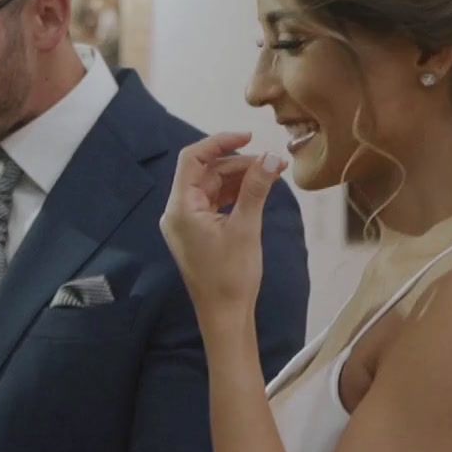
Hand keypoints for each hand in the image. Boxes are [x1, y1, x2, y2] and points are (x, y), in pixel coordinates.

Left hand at [160, 132, 286, 324]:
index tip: (249, 136)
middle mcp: (178, 212)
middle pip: (206, 172)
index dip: (219, 142)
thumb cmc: (230, 276)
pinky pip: (216, 202)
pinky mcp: (198, 232)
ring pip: (213, 186)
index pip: (192, 159)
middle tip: (273, 163)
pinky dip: (236, 193)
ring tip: (273, 174)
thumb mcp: (246, 227)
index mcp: (180, 208)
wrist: (224, 314)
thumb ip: (256, 188)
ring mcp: (187, 222)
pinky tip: (260, 190)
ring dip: (241, 177)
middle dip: (239, 163)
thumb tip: (270, 156)